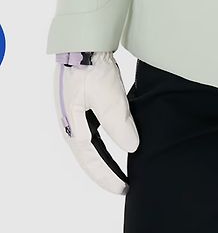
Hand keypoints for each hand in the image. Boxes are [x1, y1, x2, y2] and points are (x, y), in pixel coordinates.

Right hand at [54, 51, 138, 194]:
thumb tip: (131, 148)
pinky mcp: (84, 102)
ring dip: (105, 158)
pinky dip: (106, 139)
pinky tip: (118, 139)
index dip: (108, 177)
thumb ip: (119, 125)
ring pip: (92, 144)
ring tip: (121, 168)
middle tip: (123, 185)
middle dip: (105, 172)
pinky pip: (95, 129)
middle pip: (89, 157)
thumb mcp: (109, 99)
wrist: (83, 43)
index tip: (123, 189)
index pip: (92, 162)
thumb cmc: (91, 70)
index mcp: (74, 128)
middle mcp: (72, 124)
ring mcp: (77, 113)